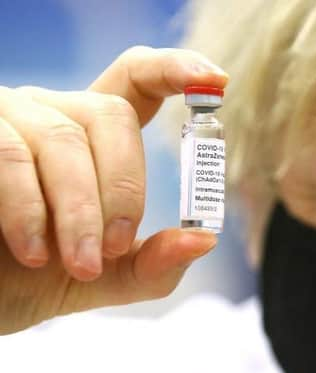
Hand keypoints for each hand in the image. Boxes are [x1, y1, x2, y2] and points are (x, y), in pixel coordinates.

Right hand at [0, 46, 228, 334]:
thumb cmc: (29, 279)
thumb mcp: (104, 278)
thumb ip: (153, 264)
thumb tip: (206, 240)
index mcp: (93, 140)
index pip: (137, 81)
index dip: (176, 71)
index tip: (216, 81)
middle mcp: (53, 115)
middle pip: (114, 114)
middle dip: (125, 189)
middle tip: (114, 247)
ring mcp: (9, 117)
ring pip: (65, 138)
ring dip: (81, 211)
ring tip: (81, 264)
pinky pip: (12, 153)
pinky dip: (30, 209)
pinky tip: (33, 252)